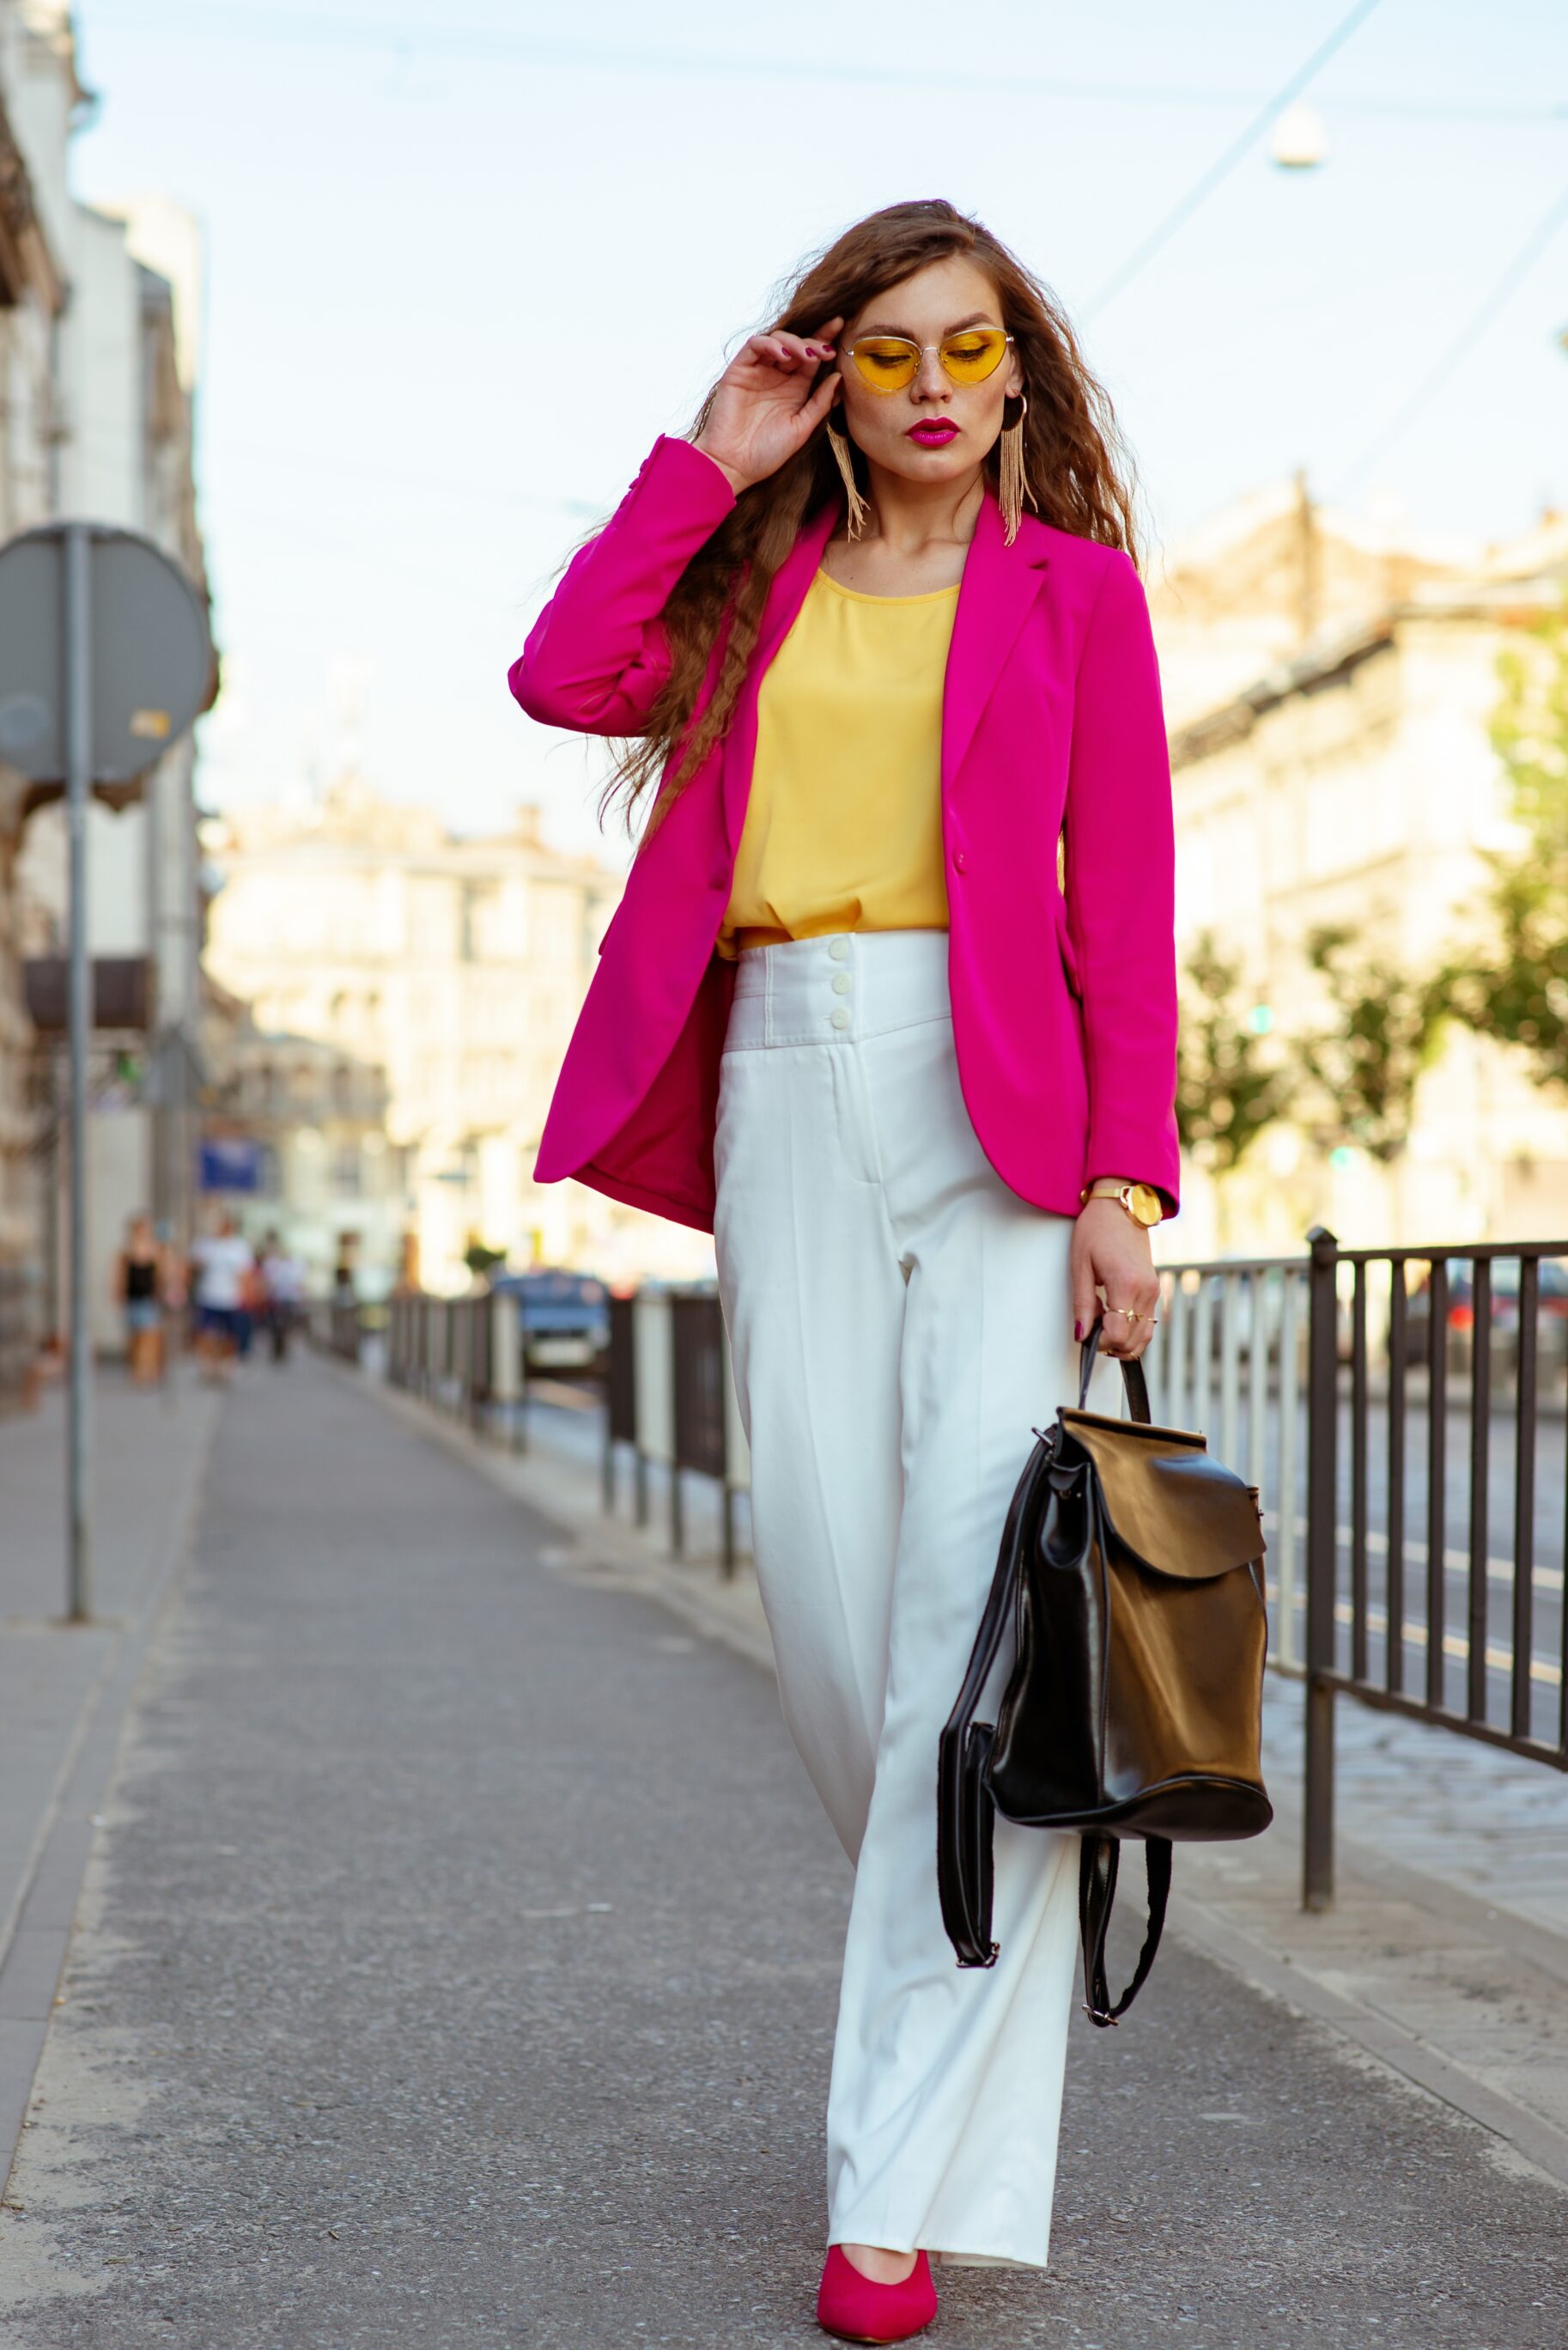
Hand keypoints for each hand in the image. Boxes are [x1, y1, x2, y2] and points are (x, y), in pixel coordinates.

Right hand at [693, 318, 843, 494]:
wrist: (733, 466)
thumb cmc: (766, 453)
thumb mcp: (801, 428)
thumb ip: (820, 403)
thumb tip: (838, 377)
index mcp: (794, 388)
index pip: (811, 358)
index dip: (824, 340)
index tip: (841, 328)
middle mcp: (777, 376)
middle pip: (797, 345)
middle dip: (814, 341)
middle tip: (827, 349)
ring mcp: (757, 371)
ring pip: (777, 340)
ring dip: (795, 342)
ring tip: (807, 355)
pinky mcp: (739, 370)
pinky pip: (755, 346)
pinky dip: (770, 344)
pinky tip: (784, 355)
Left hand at [1070, 1200, 1159, 1361]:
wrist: (1121, 1207)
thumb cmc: (1097, 1230)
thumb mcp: (1080, 1266)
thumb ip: (1082, 1304)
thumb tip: (1081, 1334)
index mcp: (1125, 1284)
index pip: (1118, 1334)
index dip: (1100, 1342)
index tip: (1087, 1335)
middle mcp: (1145, 1290)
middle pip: (1133, 1340)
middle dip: (1110, 1343)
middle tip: (1091, 1328)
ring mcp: (1153, 1290)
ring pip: (1144, 1336)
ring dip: (1123, 1340)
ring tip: (1102, 1324)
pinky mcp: (1154, 1289)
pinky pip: (1148, 1322)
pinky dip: (1133, 1330)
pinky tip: (1115, 1318)